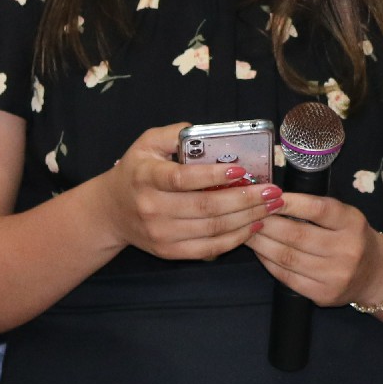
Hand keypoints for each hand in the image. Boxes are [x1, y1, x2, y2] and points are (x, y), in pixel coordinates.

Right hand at [95, 124, 270, 260]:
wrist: (110, 212)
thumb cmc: (136, 172)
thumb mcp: (147, 143)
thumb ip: (174, 133)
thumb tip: (206, 132)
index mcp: (146, 176)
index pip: (182, 179)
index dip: (213, 176)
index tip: (241, 169)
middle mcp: (152, 207)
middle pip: (205, 207)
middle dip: (245, 199)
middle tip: (272, 191)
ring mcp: (160, 233)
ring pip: (212, 229)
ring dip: (247, 218)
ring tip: (271, 206)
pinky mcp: (169, 251)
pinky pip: (208, 249)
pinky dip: (234, 239)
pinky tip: (253, 225)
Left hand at [249, 189, 382, 307]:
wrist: (375, 273)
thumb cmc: (352, 237)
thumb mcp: (345, 216)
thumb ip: (315, 208)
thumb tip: (272, 200)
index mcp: (353, 223)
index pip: (318, 209)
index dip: (290, 203)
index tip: (268, 196)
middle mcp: (347, 250)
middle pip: (297, 235)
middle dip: (266, 223)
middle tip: (247, 214)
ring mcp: (335, 276)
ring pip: (287, 257)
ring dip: (261, 243)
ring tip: (247, 231)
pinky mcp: (323, 294)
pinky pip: (287, 277)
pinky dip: (268, 262)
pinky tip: (259, 252)